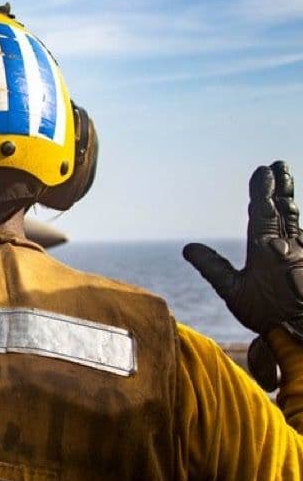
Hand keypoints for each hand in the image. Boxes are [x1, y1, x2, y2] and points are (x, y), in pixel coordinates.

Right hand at [184, 161, 302, 343]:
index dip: (262, 189)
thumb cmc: (269, 314)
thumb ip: (212, 267)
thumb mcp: (233, 292)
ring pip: (296, 221)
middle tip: (280, 166)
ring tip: (287, 188)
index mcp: (264, 247)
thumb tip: (188, 247)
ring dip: (291, 202)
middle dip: (281, 187)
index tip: (262, 170)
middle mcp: (288, 244)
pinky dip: (299, 228)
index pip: (262, 210)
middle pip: (284, 209)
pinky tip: (298, 227)